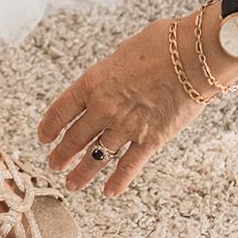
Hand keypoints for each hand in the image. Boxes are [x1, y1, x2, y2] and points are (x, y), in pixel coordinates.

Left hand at [37, 16, 212, 196]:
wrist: (193, 56)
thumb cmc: (162, 45)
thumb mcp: (123, 54)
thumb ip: (111, 74)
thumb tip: (112, 82)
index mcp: (92, 83)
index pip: (60, 111)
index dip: (48, 127)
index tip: (43, 138)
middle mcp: (103, 109)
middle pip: (74, 138)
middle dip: (61, 154)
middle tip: (54, 164)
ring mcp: (126, 127)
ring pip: (96, 157)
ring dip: (82, 173)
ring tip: (72, 184)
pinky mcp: (151, 141)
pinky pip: (128, 167)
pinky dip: (117, 182)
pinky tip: (108, 192)